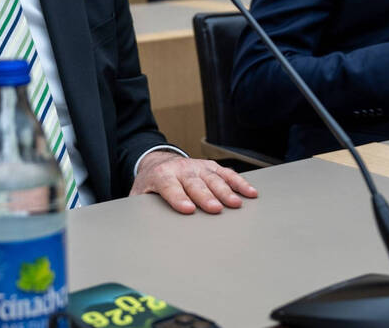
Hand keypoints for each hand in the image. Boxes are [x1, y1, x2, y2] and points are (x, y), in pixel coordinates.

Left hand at [130, 151, 257, 213]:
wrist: (158, 162)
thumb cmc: (151, 183)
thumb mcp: (139, 193)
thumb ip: (140, 207)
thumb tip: (139, 227)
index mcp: (162, 175)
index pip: (170, 187)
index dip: (179, 198)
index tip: (188, 209)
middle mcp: (181, 169)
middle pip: (195, 184)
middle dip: (206, 196)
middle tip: (215, 209)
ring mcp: (198, 166)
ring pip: (213, 178)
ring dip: (226, 190)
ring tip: (236, 204)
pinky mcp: (210, 167)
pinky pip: (227, 174)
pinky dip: (239, 183)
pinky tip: (249, 192)